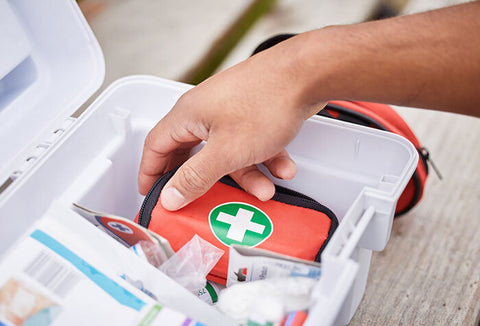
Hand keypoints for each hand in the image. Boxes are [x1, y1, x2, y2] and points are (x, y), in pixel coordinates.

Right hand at [138, 35, 323, 209]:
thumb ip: (196, 176)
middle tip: (200, 200)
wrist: (309, 73)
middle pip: (193, 153)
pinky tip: (282, 168)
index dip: (151, 173)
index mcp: (188, 115)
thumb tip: (171, 196)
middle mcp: (206, 111)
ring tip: (264, 189)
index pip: (156, 147)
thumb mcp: (226, 151)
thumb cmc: (267, 100)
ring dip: (246, 174)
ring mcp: (231, 111)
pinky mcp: (253, 112)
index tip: (151, 193)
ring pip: (228, 152)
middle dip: (204, 180)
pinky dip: (264, 159)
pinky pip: (251, 144)